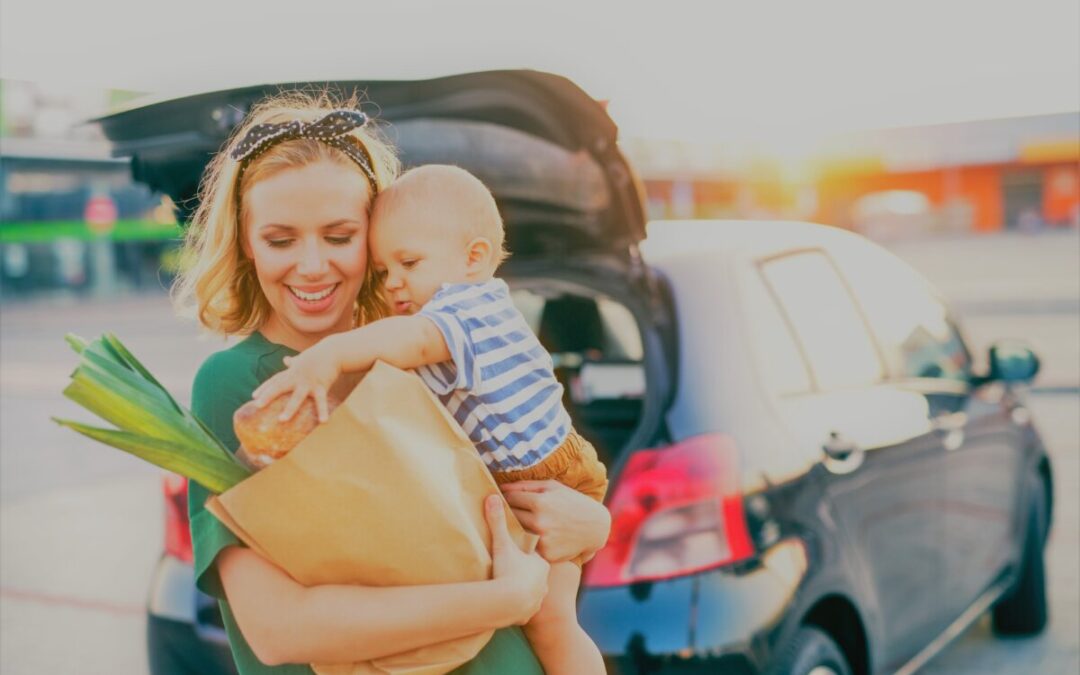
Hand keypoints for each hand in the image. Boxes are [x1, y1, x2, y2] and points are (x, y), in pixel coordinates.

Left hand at [252, 344, 340, 422]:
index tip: (253, 396)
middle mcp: (297, 377)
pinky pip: (321, 400)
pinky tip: (323, 421)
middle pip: (280, 386)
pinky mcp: (321, 385)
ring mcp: (308, 382)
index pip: (275, 380)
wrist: (334, 350)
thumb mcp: (303, 358)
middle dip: (268, 395)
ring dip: (289, 408)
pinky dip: (322, 411)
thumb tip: (286, 359)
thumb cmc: (318, 355)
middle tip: (257, 405)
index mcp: (292, 372)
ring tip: (282, 420)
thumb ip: (293, 362)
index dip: (264, 388)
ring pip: (297, 396)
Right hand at [484, 494, 548, 623]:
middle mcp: (544, 580)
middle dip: (525, 573)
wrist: (509, 604)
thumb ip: (498, 522)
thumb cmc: (508, 571)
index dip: (524, 554)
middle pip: (534, 574)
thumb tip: (492, 497)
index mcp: (541, 561)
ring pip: (533, 591)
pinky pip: (526, 608)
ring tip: (510, 587)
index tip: (514, 554)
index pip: (534, 555)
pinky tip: (511, 604)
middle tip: (511, 570)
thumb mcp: (502, 545)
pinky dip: (520, 606)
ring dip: (523, 590)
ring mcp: (539, 597)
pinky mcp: (530, 614)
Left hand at [501, 480, 610, 562]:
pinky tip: (534, 537)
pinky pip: (528, 547)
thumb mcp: (553, 487)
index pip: (510, 498)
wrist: (596, 528)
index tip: (506, 498)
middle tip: (509, 511)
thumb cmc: (572, 502)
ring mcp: (543, 540)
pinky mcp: (546, 554)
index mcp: (540, 502)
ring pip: (516, 533)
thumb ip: (526, 485)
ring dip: (516, 528)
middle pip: (510, 516)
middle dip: (509, 512)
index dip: (506, 497)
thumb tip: (501, 488)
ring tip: (523, 523)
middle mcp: (540, 522)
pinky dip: (528, 542)